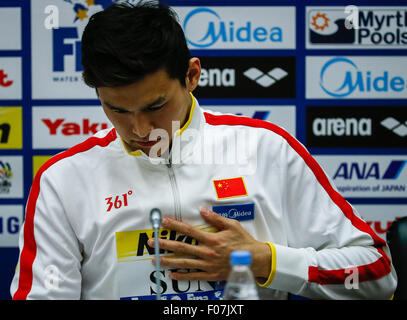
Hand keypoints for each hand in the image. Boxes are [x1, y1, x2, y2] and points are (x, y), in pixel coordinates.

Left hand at [148, 207, 270, 281]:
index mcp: (211, 239)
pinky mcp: (211, 275)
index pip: (189, 230)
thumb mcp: (231, 225)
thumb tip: (203, 210)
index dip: (175, 225)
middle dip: (165, 244)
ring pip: (184, 262)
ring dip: (168, 261)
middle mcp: (207, 252)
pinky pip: (194, 276)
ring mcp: (208, 265)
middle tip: (152, 243)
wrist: (254, 259)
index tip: (164, 222)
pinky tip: (172, 274)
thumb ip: (215, 218)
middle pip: (181, 247)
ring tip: (155, 260)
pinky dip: (182, 275)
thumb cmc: (243, 241)